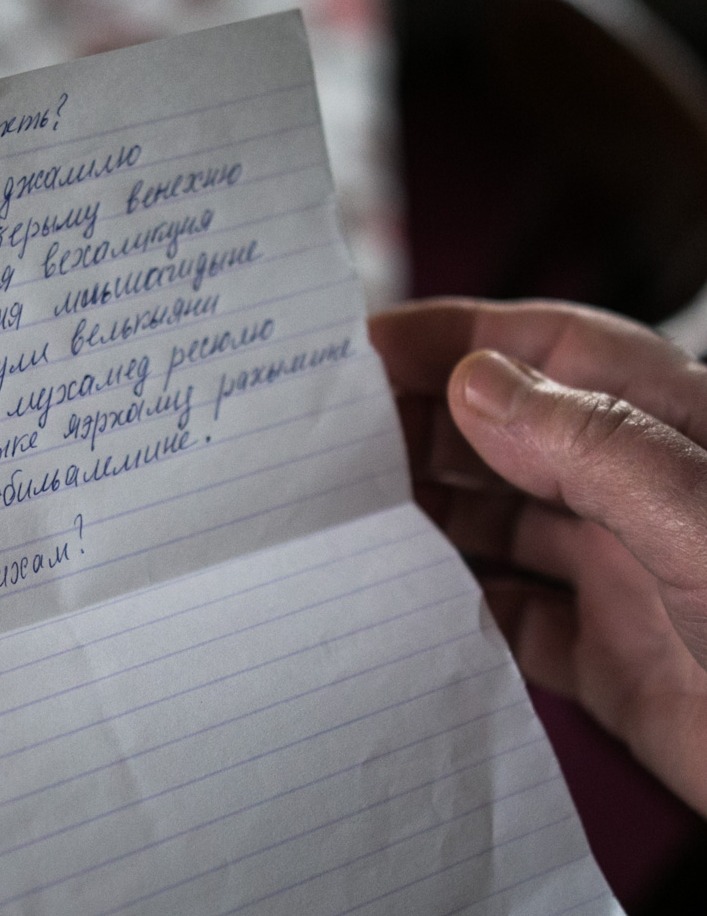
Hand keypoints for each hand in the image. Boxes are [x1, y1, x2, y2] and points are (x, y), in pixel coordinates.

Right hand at [369, 298, 706, 816]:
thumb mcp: (701, 518)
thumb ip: (588, 445)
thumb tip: (475, 383)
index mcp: (674, 429)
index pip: (547, 350)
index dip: (451, 338)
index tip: (361, 345)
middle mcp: (641, 492)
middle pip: (506, 435)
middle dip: (418, 426)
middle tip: (327, 438)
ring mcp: (624, 574)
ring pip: (497, 523)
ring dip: (425, 517)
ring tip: (346, 516)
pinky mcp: (612, 659)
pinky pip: (509, 619)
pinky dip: (454, 607)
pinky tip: (406, 602)